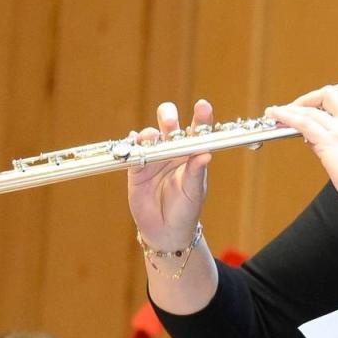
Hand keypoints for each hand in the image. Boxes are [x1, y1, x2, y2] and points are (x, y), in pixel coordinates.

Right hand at [128, 99, 212, 248]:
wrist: (166, 231)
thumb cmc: (186, 210)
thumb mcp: (194, 192)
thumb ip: (197, 172)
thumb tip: (206, 154)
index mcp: (191, 155)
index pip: (198, 132)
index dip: (201, 118)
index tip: (203, 106)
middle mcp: (172, 153)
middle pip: (170, 128)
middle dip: (168, 118)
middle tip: (169, 118)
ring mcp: (154, 159)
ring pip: (150, 139)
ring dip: (150, 134)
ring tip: (152, 136)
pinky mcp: (136, 169)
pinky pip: (133, 154)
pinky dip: (132, 146)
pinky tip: (133, 142)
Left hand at [266, 84, 337, 212]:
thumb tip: (314, 140)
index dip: (335, 92)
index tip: (321, 101)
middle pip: (328, 93)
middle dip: (309, 99)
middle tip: (295, 109)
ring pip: (310, 109)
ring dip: (289, 109)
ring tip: (275, 113)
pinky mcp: (329, 142)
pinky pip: (303, 122)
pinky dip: (285, 116)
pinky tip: (275, 115)